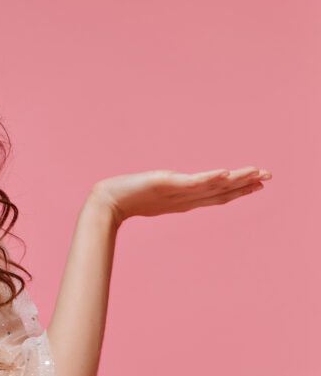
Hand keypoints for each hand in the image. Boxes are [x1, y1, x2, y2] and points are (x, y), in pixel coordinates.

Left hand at [89, 166, 272, 225]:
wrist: (107, 203)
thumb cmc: (125, 197)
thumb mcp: (151, 195)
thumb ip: (164, 193)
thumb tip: (171, 186)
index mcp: (184, 200)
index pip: (216, 195)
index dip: (238, 190)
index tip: (258, 183)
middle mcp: (185, 198)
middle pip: (221, 192)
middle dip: (246, 184)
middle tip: (269, 177)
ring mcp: (177, 192)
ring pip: (212, 186)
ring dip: (236, 180)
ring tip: (257, 173)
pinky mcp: (166, 184)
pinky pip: (192, 182)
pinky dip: (210, 178)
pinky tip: (225, 173)